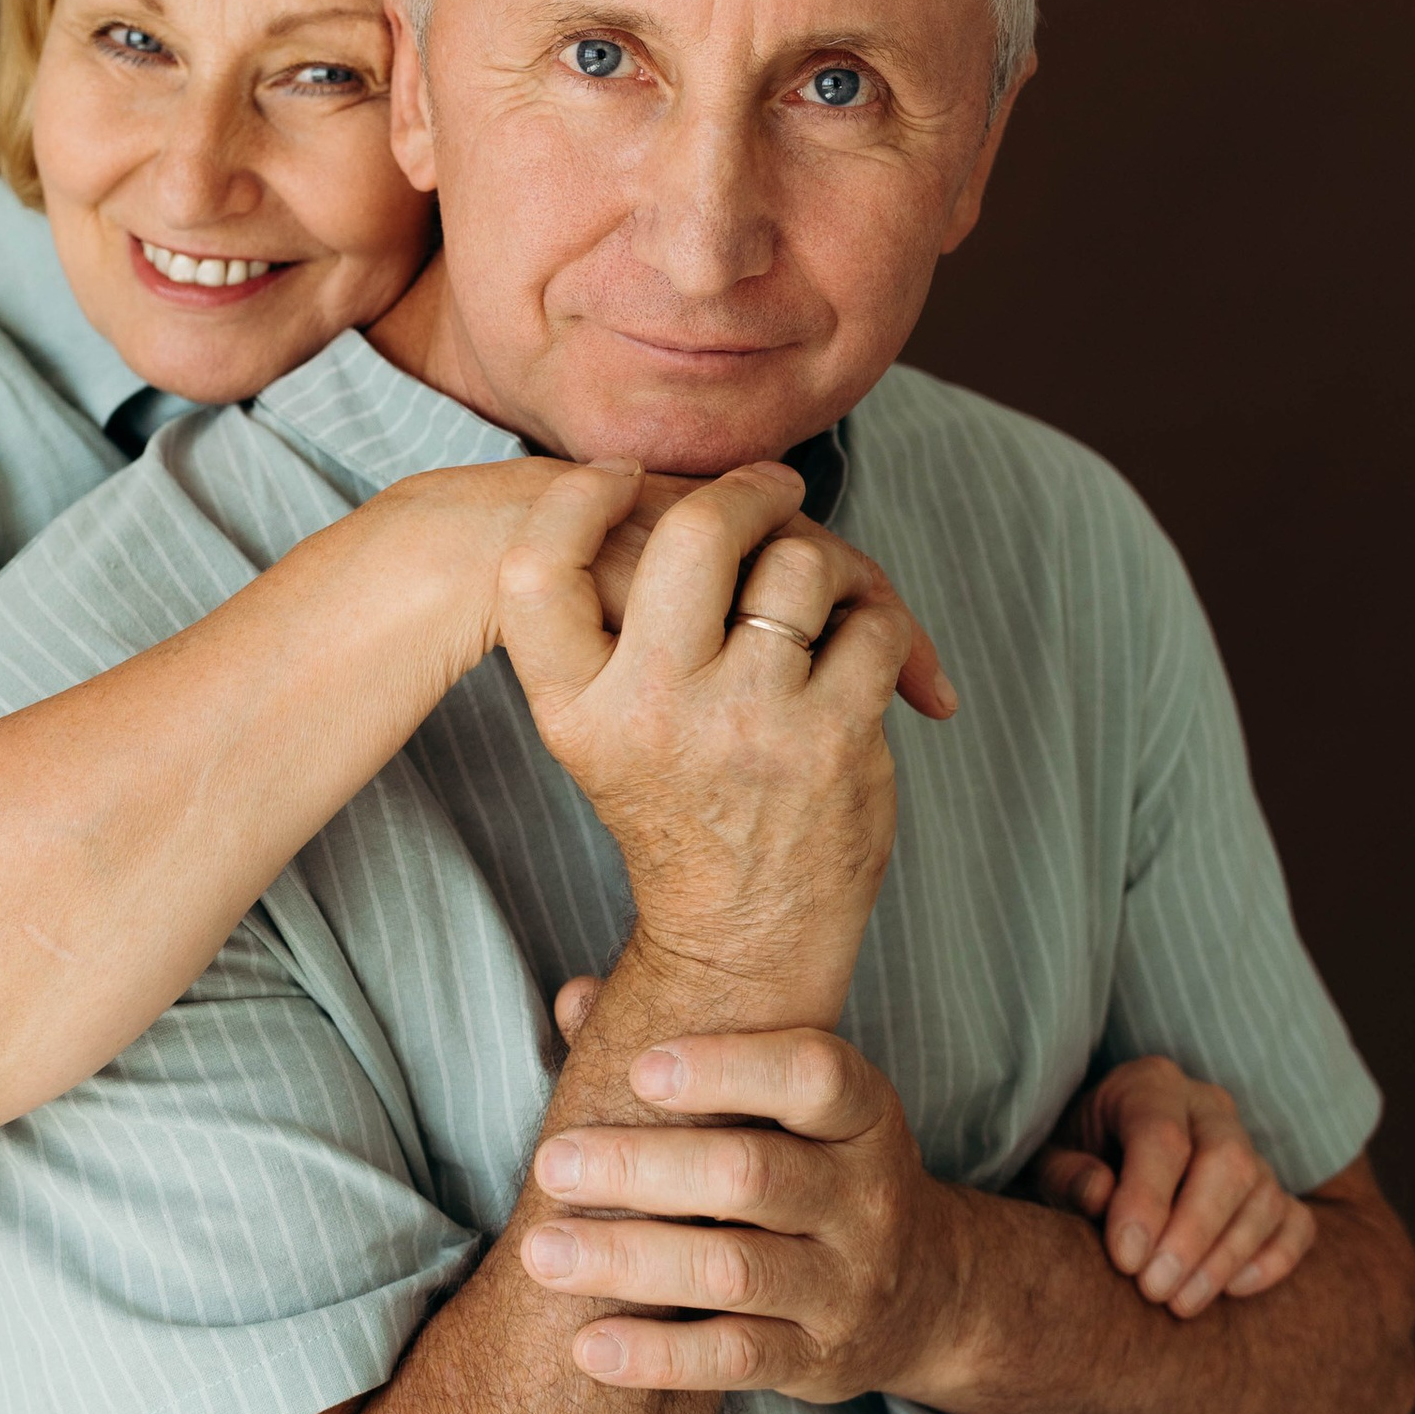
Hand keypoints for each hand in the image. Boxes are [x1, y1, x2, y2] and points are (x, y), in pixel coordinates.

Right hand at [500, 465, 939, 1026]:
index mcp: (576, 706)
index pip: (535, 569)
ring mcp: (747, 724)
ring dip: (824, 566)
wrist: (738, 936)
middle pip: (698, 534)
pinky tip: (864, 648)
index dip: (576, 500)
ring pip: (801, 566)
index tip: (617, 477)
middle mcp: (653, 710)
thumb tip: (681, 488)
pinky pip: (872, 623)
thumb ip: (613, 623)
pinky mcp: (832, 741)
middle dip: (747, 494)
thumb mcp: (598, 730)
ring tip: (820, 590)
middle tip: (770, 491)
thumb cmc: (676, 805)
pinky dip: (879, 624)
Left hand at [520, 1024, 973, 1397]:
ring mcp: (846, 1284)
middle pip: (751, 1174)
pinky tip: (587, 1346)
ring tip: (543, 1253)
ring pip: (733, 1270)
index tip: (637, 1068)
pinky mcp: (819, 1359)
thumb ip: (691, 1054)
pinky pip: (736, 1358)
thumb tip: (576, 999)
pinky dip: (658, 1355)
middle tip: (551, 1164)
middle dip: (642, 1167)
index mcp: (863, 1115)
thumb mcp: (794, 1108)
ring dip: (630, 1260)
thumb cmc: (820, 1170)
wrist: (923, 1296)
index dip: (727, 1068)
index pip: (812, 1076)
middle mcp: (865, 1196)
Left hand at [1030, 1056, 1315, 1315]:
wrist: (1107, 1163)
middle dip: (1194, 1234)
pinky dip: (1274, 1259)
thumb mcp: (1051, 1163)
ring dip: (1225, 1257)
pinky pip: (1297, 1222)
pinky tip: (1232, 1290)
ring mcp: (1251, 1146)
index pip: (1162, 1135)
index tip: (1126, 1259)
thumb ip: (1068, 1175)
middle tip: (1155, 1289)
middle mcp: (1209, 1107)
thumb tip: (1100, 1193)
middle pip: (1227, 1161)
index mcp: (1150, 1085)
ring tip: (1179, 1303)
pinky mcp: (1277, 1190)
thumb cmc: (1077, 1163)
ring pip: (1263, 1195)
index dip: (1147, 1200)